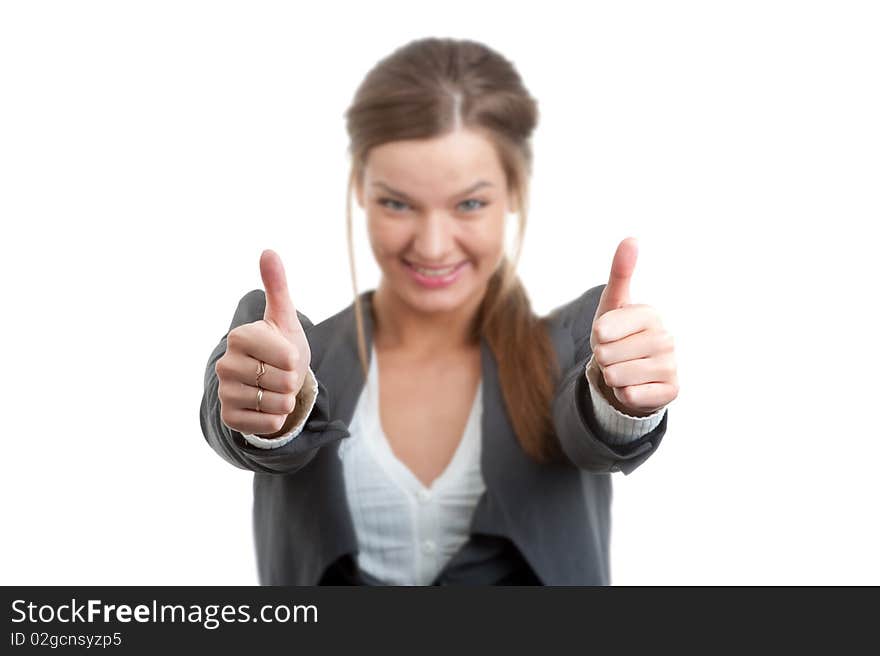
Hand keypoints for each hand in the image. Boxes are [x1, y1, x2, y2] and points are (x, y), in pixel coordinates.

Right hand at [215, 249, 312, 436]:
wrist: (270, 382)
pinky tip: (266, 406)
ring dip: (285, 400)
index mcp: (240, 337)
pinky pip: (269, 424)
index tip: (286, 354)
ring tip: (274, 389)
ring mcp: (224, 392)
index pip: (287, 356)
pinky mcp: (229, 418)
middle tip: (280, 374)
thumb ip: (277, 286)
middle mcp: (226, 364)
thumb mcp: (283, 317)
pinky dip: (277, 418)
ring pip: (278, 403)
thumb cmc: (280, 347)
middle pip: (285, 380)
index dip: (295, 359)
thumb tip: (268, 251)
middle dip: (292, 381)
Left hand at [590, 237, 678, 416]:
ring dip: (612, 376)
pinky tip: (634, 386)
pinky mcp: (671, 391)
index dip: (597, 336)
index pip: (604, 329)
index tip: (607, 335)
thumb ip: (621, 272)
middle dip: (603, 358)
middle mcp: (666, 338)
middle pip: (609, 355)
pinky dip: (625, 394)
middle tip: (614, 355)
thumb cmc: (618, 335)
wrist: (630, 372)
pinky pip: (632, 396)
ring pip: (619, 376)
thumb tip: (632, 239)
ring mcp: (671, 365)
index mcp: (650, 314)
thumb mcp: (613, 304)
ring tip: (622, 369)